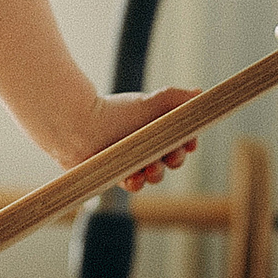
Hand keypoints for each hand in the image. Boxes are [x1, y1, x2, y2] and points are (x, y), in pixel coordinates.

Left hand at [58, 87, 201, 189]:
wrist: (77, 125)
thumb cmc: (114, 111)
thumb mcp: (151, 103)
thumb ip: (176, 98)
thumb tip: (200, 93)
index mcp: (155, 127)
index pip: (180, 139)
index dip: (187, 142)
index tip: (190, 142)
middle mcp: (145, 144)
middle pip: (171, 159)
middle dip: (176, 159)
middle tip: (172, 156)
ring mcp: (131, 160)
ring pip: (154, 174)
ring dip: (158, 174)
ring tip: (152, 169)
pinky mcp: (117, 174)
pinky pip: (133, 184)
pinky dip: (137, 183)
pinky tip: (135, 178)